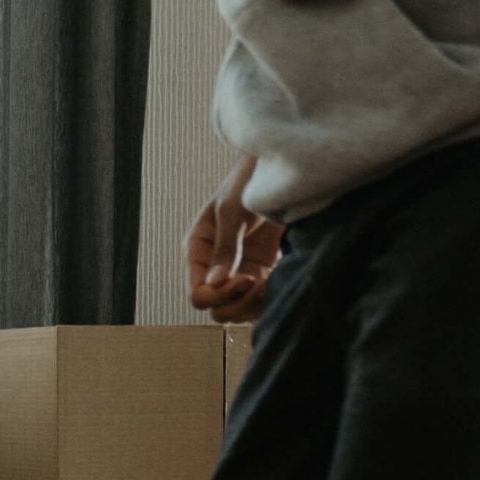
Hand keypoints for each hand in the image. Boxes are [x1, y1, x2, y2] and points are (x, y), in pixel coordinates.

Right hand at [187, 156, 279, 324]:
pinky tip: (276, 282)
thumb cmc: (248, 179)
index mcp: (199, 250)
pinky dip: (267, 300)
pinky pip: (258, 302)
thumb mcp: (232, 210)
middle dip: (235, 302)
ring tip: (267, 283)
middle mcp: (215, 266)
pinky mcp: (262, 272)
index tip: (245, 278)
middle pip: (216, 309)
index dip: (219, 294)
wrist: (281, 168)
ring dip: (252, 304)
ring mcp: (239, 271)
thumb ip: (225, 248)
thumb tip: (215, 283)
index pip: (198, 294)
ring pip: (238, 311)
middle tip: (256, 283)